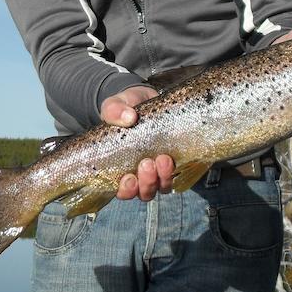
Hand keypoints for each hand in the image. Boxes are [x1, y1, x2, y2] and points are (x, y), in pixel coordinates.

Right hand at [100, 86, 174, 201]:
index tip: (129, 178)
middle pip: (144, 192)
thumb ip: (114, 110)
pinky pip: (177, 175)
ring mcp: (158, 170)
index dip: (126, 190)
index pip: (121, 190)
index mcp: (120, 167)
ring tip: (163, 159)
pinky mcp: (174, 162)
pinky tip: (173, 158)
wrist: (146, 100)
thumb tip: (128, 117)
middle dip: (147, 182)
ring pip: (162, 187)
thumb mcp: (115, 104)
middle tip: (147, 163)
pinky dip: (175, 171)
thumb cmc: (127, 108)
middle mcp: (140, 174)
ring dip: (163, 177)